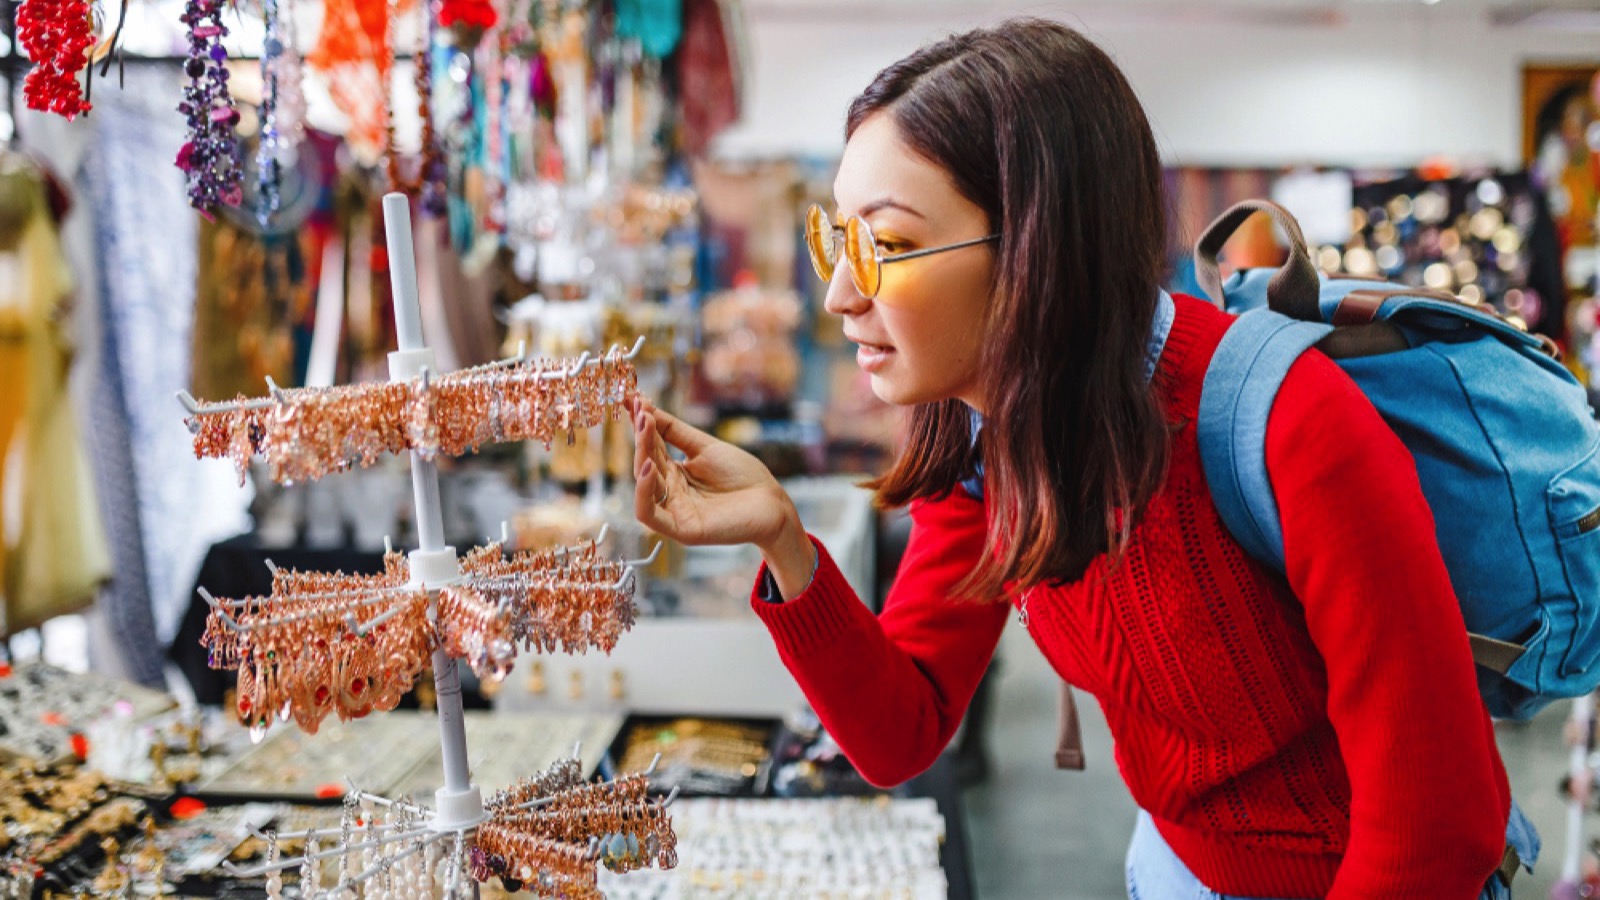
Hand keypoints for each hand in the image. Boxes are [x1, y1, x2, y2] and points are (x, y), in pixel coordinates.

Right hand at [630, 397, 793, 548]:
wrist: (772, 502)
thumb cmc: (743, 475)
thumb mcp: (705, 447)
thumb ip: (674, 431)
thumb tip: (645, 407)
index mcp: (675, 474)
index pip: (651, 448)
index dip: (642, 425)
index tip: (633, 399)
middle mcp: (670, 493)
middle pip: (644, 464)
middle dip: (641, 436)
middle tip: (641, 411)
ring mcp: (674, 512)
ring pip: (643, 487)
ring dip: (641, 457)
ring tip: (645, 429)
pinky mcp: (681, 529)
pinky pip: (649, 514)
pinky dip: (642, 492)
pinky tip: (647, 467)